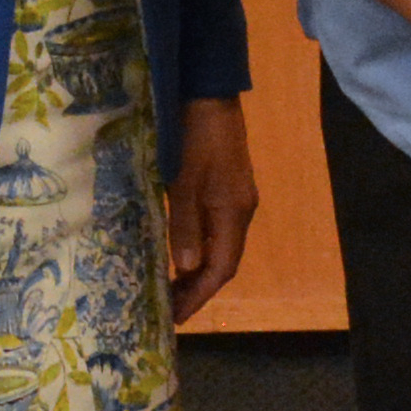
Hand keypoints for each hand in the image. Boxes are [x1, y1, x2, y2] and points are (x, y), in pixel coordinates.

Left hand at [160, 97, 259, 321]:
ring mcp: (236, 198)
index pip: (222, 268)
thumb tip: (188, 268)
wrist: (209, 94)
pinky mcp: (227, 187)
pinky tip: (180, 252)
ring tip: (171, 287)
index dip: (200, 294)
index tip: (176, 316)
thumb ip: (186, 225)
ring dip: (198, 270)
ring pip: (220, 246)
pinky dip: (199, 248)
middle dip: (199, 288)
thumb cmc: (194, 138)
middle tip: (169, 307)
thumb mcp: (183, 182)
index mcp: (234, 213)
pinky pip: (216, 230)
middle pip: (224, 261)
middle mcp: (241, 211)